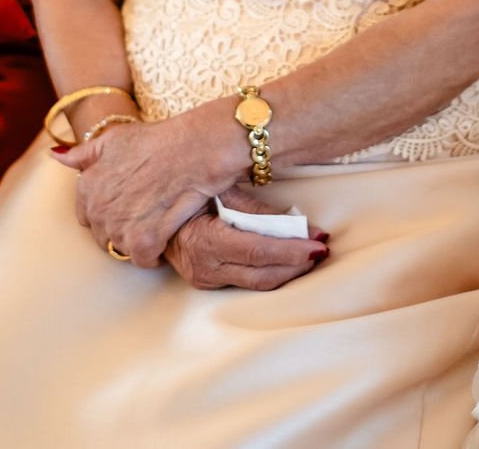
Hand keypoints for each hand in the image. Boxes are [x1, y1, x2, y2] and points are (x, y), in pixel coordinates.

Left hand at [53, 113, 229, 266]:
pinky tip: (165, 237)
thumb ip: (82, 153)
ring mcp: (119, 228)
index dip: (107, 211)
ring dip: (137, 241)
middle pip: (103, 235)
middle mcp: (98, 210)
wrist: (190, 152)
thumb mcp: (113, 139)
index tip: (124, 205)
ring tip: (155, 223)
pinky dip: (155, 254)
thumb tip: (56, 157)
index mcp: (87, 186)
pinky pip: (143, 260)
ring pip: (122, 248)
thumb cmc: (155, 141)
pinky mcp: (142, 242)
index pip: (86, 215)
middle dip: (121, 228)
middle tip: (143, 215)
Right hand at [162, 196, 328, 290]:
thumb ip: (258, 212)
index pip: (257, 250)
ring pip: (257, 284)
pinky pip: (248, 282)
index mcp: (203, 239)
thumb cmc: (190, 195)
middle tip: (322, 251)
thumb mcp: (222, 193)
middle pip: (261, 274)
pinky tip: (290, 263)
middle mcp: (203, 267)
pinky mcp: (209, 285)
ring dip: (288, 272)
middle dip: (296, 265)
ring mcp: (205, 279)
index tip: (318, 244)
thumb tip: (300, 225)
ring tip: (312, 256)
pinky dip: (272, 273)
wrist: (156, 215)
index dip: (290, 250)